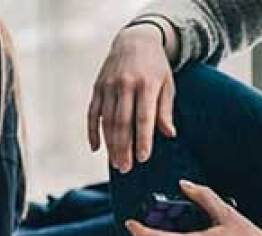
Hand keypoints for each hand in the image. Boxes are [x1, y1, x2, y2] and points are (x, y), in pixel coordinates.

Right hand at [88, 24, 176, 172]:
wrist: (135, 40)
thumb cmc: (155, 67)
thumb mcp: (167, 83)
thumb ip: (165, 109)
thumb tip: (169, 134)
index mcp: (146, 84)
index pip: (144, 117)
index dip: (143, 139)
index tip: (143, 158)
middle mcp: (125, 85)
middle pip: (123, 123)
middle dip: (124, 148)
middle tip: (126, 168)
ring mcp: (109, 86)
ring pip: (107, 121)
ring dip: (110, 144)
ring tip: (115, 163)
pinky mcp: (97, 88)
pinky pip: (93, 114)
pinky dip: (93, 132)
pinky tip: (96, 148)